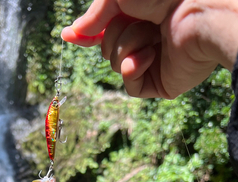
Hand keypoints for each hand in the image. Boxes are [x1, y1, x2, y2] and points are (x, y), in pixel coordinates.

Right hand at [62, 0, 237, 98]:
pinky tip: (150, 55)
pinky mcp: (160, 83)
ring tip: (152, 36)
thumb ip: (95, 14)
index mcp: (141, 17)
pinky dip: (134, 69)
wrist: (197, 14)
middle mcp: (147, 39)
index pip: (106, 30)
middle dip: (115, 35)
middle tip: (139, 22)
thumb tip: (74, 32)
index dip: (87, 34)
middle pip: (107, 49)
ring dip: (128, 48)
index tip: (68, 36)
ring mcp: (154, 62)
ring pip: (116, 66)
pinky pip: (130, 86)